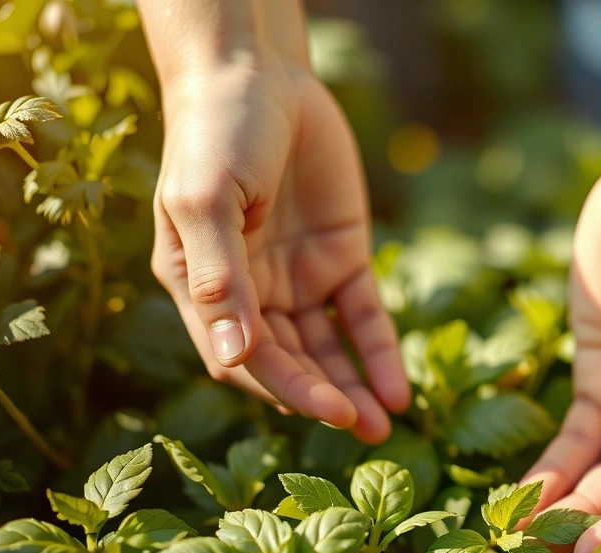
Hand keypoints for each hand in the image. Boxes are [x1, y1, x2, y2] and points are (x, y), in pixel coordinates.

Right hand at [151, 63, 407, 442]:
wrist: (260, 76)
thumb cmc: (217, 134)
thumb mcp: (207, 200)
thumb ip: (221, 277)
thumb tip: (234, 356)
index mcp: (202, 288)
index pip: (244, 356)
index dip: (285, 387)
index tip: (328, 410)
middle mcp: (250, 294)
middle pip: (291, 361)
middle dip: (327, 397)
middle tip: (366, 429)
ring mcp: (297, 279)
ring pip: (329, 349)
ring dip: (356, 386)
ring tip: (388, 424)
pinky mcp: (340, 260)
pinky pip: (363, 316)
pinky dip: (379, 351)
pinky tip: (398, 388)